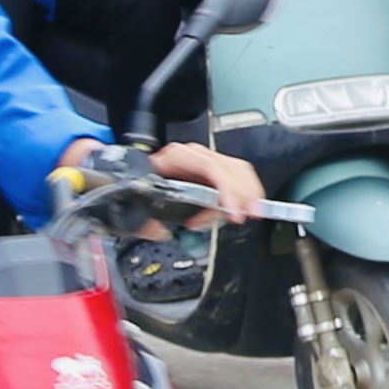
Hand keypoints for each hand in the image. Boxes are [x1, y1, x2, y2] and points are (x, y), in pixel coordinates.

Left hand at [149, 140, 268, 221]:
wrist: (135, 180)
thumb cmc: (140, 185)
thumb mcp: (138, 201)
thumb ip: (144, 220)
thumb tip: (159, 231)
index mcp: (176, 157)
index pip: (209, 166)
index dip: (225, 186)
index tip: (231, 208)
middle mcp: (194, 156)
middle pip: (231, 167)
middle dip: (243, 192)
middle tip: (247, 214)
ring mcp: (206, 162)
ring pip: (239, 171)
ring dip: (249, 193)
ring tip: (252, 212)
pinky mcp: (214, 173)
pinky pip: (238, 177)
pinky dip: (247, 192)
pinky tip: (249, 206)